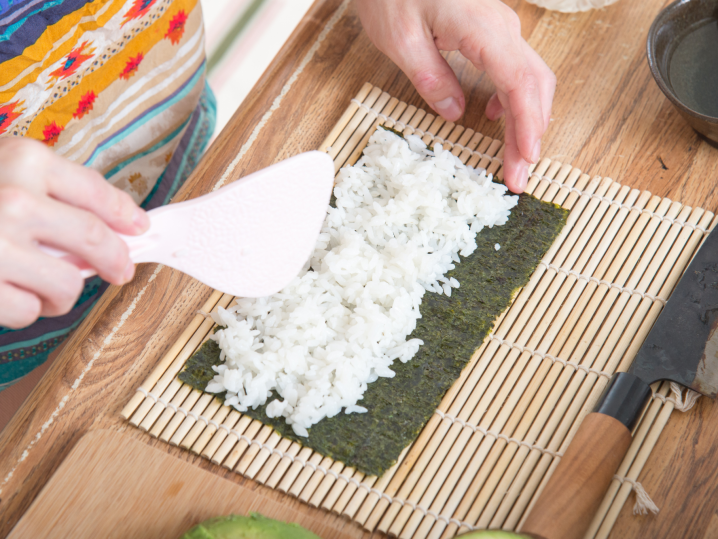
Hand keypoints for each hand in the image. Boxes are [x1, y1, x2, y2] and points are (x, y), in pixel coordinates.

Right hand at [0, 138, 149, 328]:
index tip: (139, 229)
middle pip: (96, 240)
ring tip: (44, 286)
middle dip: (116, 260)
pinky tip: (7, 292)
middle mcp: (15, 199)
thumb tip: (112, 226)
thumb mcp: (0, 170)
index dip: (126, 215)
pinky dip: (25, 308)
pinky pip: (29, 310)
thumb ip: (47, 190)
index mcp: (24, 160)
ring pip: (67, 284)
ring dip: (62, 292)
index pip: (96, 192)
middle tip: (119, 271)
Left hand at [356, 0, 555, 192]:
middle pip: (533, 86)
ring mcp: (499, 28)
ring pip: (529, 79)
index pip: (519, 84)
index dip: (527, 127)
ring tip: (513, 158)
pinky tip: (494, 116)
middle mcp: (501, 27)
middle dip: (529, 136)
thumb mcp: (399, 38)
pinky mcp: (490, 31)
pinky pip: (513, 69)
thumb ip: (430, 77)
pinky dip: (513, 100)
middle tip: (517, 178)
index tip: (525, 162)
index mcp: (482, 29)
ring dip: (525, 121)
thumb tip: (455, 113)